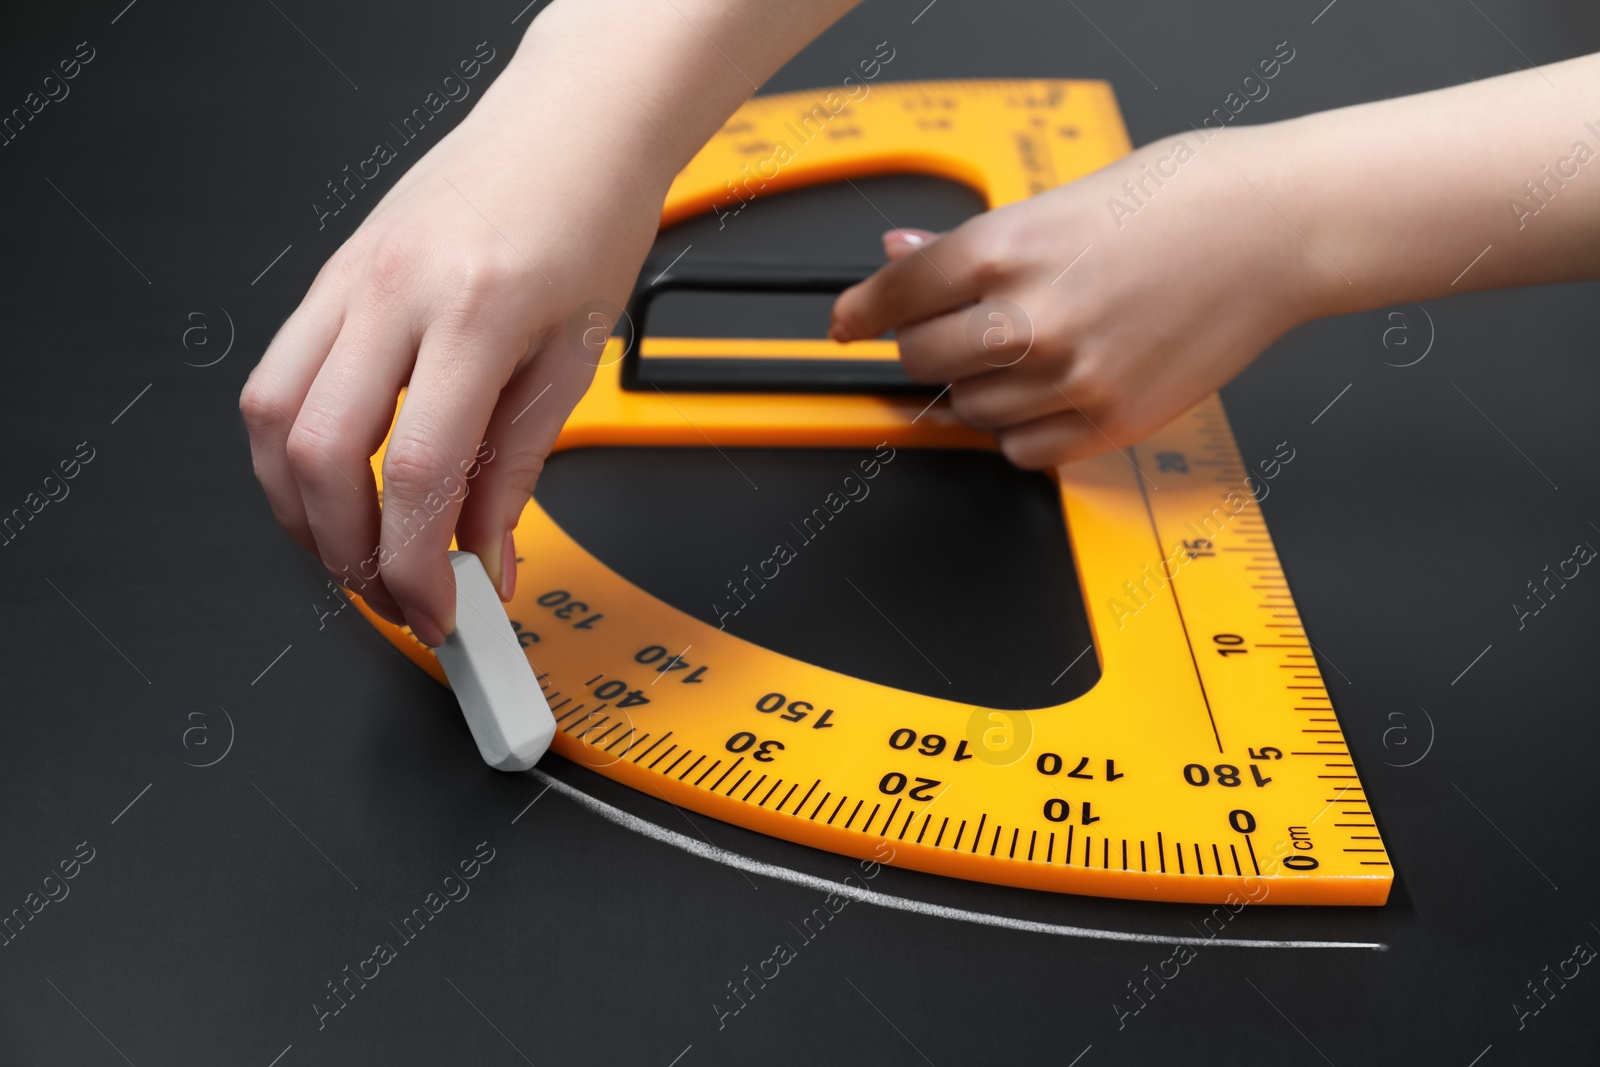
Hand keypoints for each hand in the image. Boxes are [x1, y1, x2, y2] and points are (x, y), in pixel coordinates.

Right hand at [239, 69, 664, 645]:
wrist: (572, 125)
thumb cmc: (590, 218)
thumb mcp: (575, 358)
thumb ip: (519, 469)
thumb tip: (486, 561)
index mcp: (475, 310)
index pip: (415, 473)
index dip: (415, 568)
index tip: (440, 616)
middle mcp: (393, 288)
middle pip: (319, 454)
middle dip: (347, 554)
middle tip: (395, 597)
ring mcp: (349, 277)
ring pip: (270, 418)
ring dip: (300, 508)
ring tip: (357, 551)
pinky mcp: (330, 275)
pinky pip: (276, 376)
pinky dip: (292, 447)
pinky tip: (336, 478)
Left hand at [829, 126, 1321, 467]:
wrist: (1277, 229)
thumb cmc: (1184, 199)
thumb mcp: (1062, 199)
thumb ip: (973, 243)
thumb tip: (904, 254)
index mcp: (1005, 250)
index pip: (895, 297)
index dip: (860, 311)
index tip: (848, 323)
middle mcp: (1028, 319)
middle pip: (922, 362)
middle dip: (925, 347)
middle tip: (952, 333)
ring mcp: (1068, 379)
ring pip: (971, 411)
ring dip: (980, 389)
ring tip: (1028, 352)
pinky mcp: (1110, 423)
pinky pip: (1025, 452)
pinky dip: (1023, 432)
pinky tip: (1050, 395)